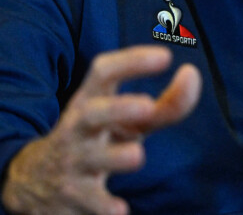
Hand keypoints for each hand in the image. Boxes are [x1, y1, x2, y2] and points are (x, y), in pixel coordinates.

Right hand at [2, 45, 201, 214]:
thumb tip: (192, 75)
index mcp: (92, 99)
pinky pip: (87, 201)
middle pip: (92, 112)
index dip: (133, 60)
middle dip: (118, 108)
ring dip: (114, 157)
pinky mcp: (72, 197)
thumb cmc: (100, 138)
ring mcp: (73, 162)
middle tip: (147, 106)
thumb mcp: (130, 120)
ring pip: (90, 158)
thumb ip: (167, 103)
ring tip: (137, 156)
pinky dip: (102, 207)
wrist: (37, 182)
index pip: (105, 71)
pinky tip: (120, 210)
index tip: (165, 56)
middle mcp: (79, 127)